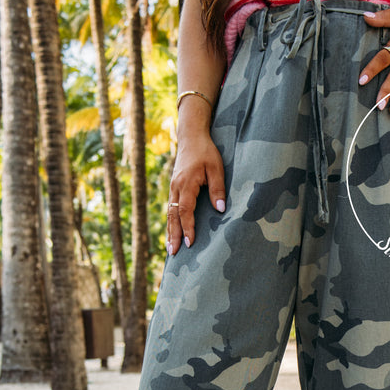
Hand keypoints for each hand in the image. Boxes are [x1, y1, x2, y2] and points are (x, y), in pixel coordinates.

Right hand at [166, 126, 225, 254]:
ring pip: (169, 213)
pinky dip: (171, 222)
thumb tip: (220, 210)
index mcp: (186, 183)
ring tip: (170, 248)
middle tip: (173, 252)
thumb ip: (217, 189)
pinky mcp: (174, 187)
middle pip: (173, 215)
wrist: (191, 137)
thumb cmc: (206, 152)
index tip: (190, 243)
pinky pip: (170, 208)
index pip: (185, 210)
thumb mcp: (216, 168)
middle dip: (174, 235)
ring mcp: (173, 187)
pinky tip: (172, 232)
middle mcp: (176, 187)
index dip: (188, 227)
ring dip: (170, 231)